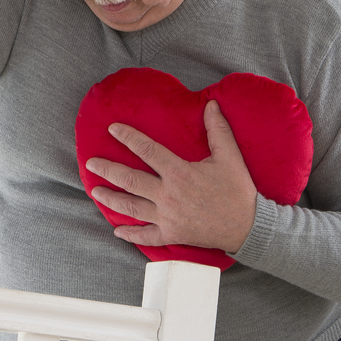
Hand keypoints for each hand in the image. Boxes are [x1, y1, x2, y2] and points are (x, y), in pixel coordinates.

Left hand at [84, 100, 257, 252]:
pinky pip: (146, 236)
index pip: (147, 151)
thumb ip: (218, 130)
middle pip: (130, 180)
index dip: (128, 137)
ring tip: (94, 190)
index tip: (113, 129)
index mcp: (180, 173)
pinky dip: (130, 234)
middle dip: (108, 170)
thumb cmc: (238, 191)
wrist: (248, 228)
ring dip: (110, 198)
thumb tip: (211, 105)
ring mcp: (167, 217)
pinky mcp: (172, 235)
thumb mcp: (230, 157)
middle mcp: (168, 195)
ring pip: (131, 207)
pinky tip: (117, 231)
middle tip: (91, 162)